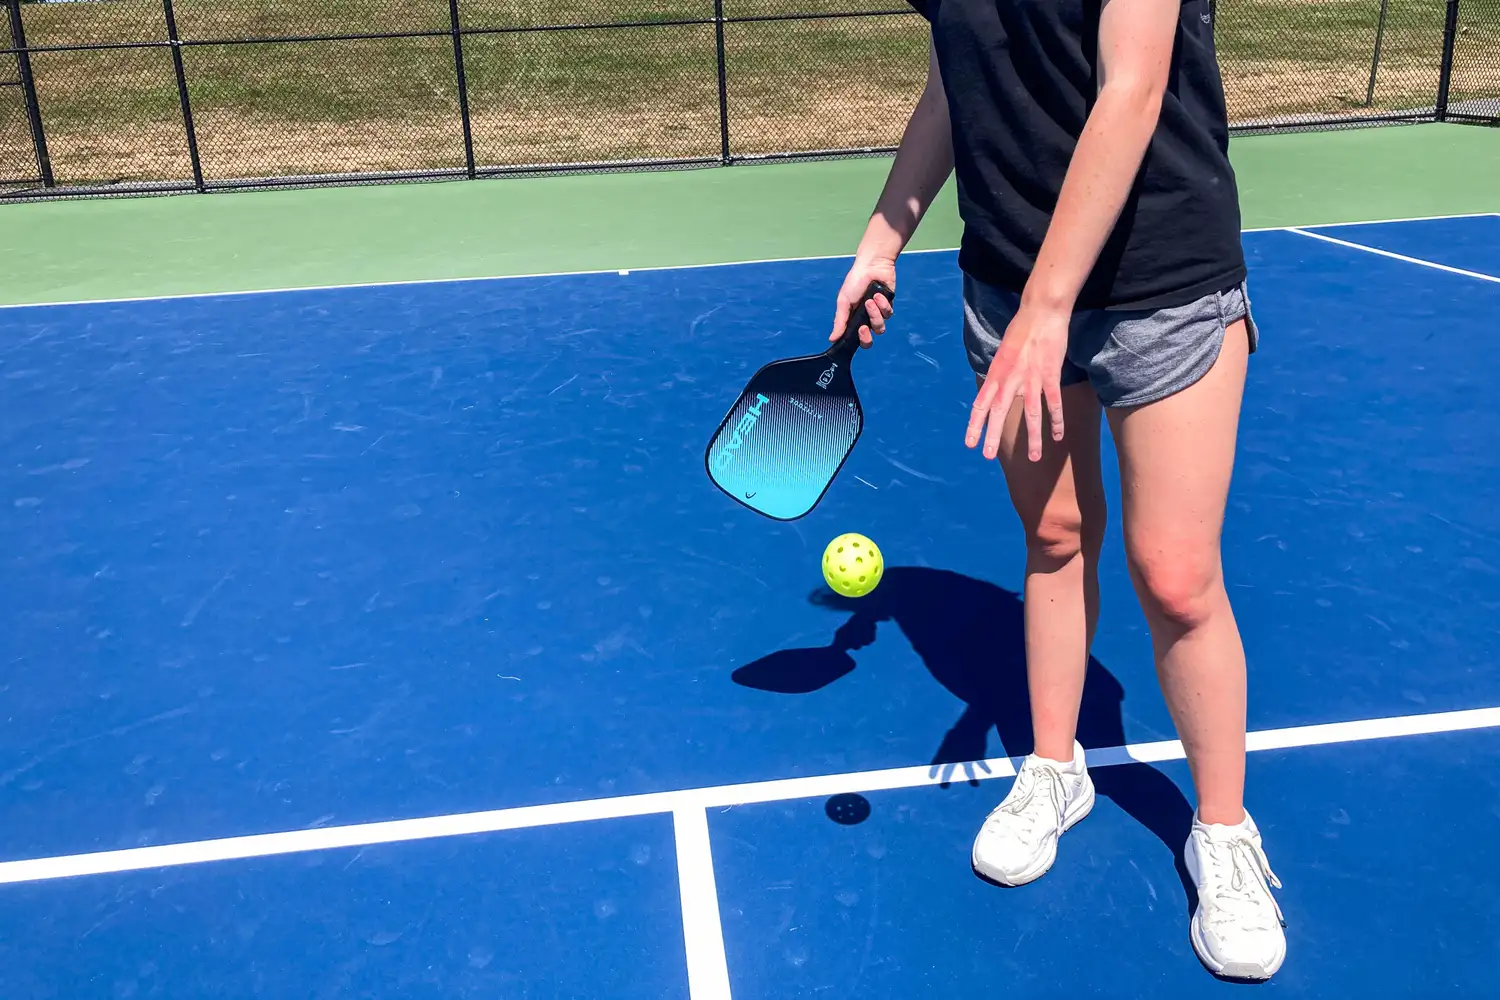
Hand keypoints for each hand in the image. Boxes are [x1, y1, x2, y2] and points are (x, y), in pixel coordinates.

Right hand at [830, 256, 896, 348]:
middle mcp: (865, 319)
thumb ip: (839, 321)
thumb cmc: (855, 282)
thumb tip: (832, 339)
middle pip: (870, 340)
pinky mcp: (888, 306)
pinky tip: (878, 294)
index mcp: (853, 319)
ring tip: (870, 300)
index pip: (856, 338)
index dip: (859, 340)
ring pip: (879, 327)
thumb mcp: (843, 302)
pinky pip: (888, 314)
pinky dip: (883, 305)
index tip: (857, 332)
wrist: (872, 266)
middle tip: (863, 327)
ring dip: (874, 314)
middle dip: (867, 336)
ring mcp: (878, 314)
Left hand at [966, 301, 1069, 461]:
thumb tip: (994, 391)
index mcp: (996, 374)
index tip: (970, 443)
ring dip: (1032, 437)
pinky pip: (1054, 403)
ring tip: (1033, 457)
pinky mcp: (1050, 375)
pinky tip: (1057, 436)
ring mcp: (1031, 378)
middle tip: (987, 456)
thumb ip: (999, 375)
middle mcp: (1010, 379)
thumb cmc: (1021, 331)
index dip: (975, 425)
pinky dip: (1056, 421)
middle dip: (992, 435)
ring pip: (1031, 414)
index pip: (980, 404)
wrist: (1041, 313)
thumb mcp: (1002, 354)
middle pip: (998, 412)